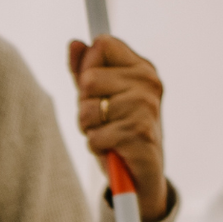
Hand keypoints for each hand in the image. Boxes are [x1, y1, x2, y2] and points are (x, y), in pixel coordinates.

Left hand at [68, 35, 169, 221]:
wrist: (142, 177)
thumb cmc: (119, 132)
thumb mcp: (100, 98)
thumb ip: (85, 71)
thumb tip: (74, 44)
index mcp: (142, 69)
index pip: (102, 44)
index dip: (87, 68)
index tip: (97, 89)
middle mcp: (148, 83)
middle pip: (89, 78)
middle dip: (85, 104)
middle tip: (103, 119)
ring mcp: (145, 108)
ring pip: (87, 110)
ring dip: (90, 129)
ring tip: (109, 135)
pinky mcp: (138, 134)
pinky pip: (94, 137)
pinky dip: (96, 147)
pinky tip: (114, 150)